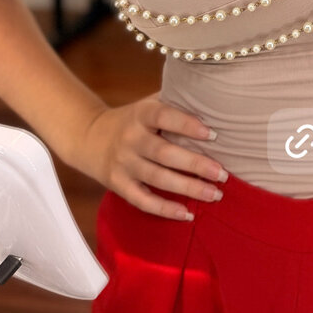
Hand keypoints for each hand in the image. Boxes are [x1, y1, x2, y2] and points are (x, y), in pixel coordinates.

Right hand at [75, 95, 227, 219]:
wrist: (90, 137)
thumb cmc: (134, 119)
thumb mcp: (148, 103)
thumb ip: (175, 101)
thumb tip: (215, 98)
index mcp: (141, 114)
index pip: (164, 116)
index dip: (187, 124)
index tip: (213, 134)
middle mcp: (131, 138)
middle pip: (165, 153)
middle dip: (196, 164)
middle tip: (222, 174)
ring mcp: (123, 163)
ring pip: (157, 179)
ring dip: (188, 188)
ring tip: (215, 194)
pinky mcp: (118, 185)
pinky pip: (142, 201)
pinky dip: (165, 210)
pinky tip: (188, 214)